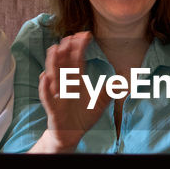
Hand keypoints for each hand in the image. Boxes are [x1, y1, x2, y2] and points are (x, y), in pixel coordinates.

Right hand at [31, 32, 110, 152]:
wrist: (72, 134)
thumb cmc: (83, 115)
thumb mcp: (99, 103)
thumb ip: (109, 92)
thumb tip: (124, 82)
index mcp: (76, 80)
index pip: (78, 60)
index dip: (80, 47)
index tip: (85, 34)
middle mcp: (66, 84)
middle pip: (65, 64)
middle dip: (66, 51)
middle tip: (69, 37)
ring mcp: (58, 95)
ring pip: (54, 76)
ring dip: (53, 63)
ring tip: (55, 49)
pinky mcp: (53, 108)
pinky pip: (47, 97)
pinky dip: (45, 88)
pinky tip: (45, 77)